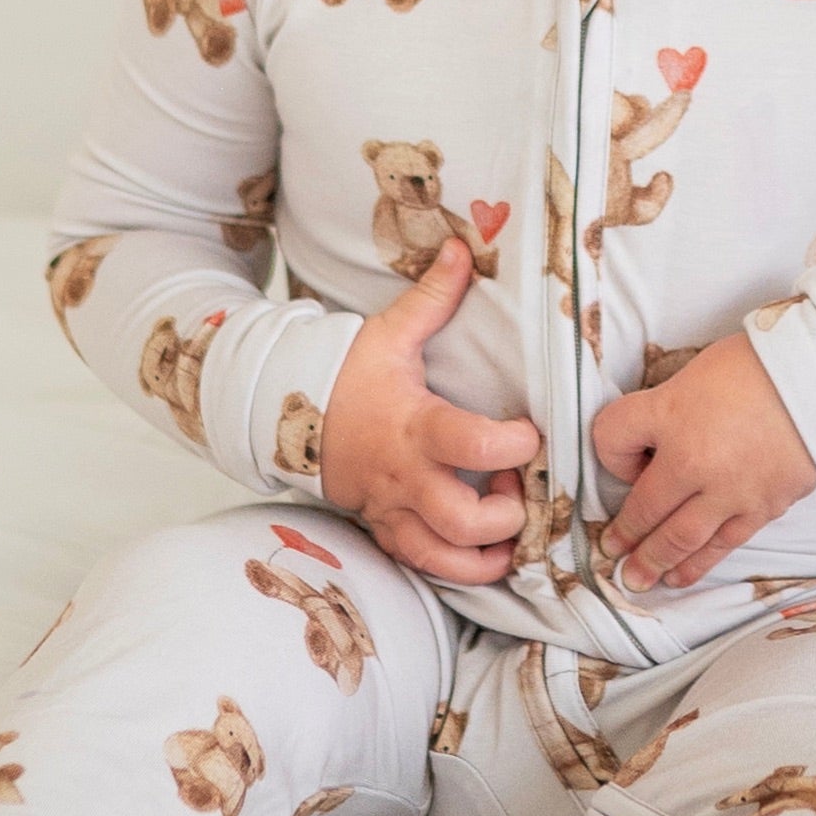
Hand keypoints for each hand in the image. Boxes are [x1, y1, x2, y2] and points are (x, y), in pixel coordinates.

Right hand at [316, 238, 545, 584]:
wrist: (285, 415)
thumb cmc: (348, 376)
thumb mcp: (389, 333)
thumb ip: (433, 296)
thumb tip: (464, 247)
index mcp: (416, 426)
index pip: (477, 447)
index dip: (518, 445)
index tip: (531, 431)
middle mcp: (407, 477)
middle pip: (466, 521)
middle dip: (508, 514)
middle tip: (517, 486)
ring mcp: (394, 510)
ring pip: (445, 559)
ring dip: (487, 552)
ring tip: (504, 526)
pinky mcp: (385, 530)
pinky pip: (423, 567)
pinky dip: (458, 567)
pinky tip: (483, 549)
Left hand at [592, 332, 815, 592]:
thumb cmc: (757, 367)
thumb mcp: (692, 375)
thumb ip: (662, 412)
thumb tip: (651, 454)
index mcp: (670, 417)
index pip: (612, 442)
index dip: (610, 453)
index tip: (624, 459)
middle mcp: (693, 461)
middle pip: (644, 509)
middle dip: (624, 535)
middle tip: (610, 556)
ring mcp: (730, 491)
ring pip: (680, 538)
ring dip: (655, 562)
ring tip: (638, 581)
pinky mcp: (763, 507)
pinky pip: (723, 543)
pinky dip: (699, 563)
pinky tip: (683, 575)